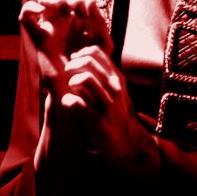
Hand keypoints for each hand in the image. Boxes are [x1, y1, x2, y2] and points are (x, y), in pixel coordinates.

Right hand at [19, 0, 110, 99]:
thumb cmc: (93, 67)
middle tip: (80, 12)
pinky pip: (25, 17)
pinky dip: (30, 8)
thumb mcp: (103, 43)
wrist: (80, 87)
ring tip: (65, 11)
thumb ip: (100, 22)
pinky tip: (42, 12)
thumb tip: (90, 0)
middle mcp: (64, 16)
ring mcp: (50, 25)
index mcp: (80, 14)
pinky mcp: (38, 37)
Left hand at [63, 45, 160, 176]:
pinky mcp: (98, 121)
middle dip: (72, 65)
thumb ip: (103, 77)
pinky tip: (68, 104)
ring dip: (72, 81)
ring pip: (85, 79)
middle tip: (67, 74)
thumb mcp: (115, 92)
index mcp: (116, 78)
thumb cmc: (116, 114)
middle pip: (88, 62)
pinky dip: (68, 101)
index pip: (96, 52)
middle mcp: (114, 88)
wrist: (129, 143)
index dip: (80, 53)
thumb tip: (81, 59)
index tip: (74, 62)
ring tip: (70, 89)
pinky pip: (77, 104)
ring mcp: (107, 104)